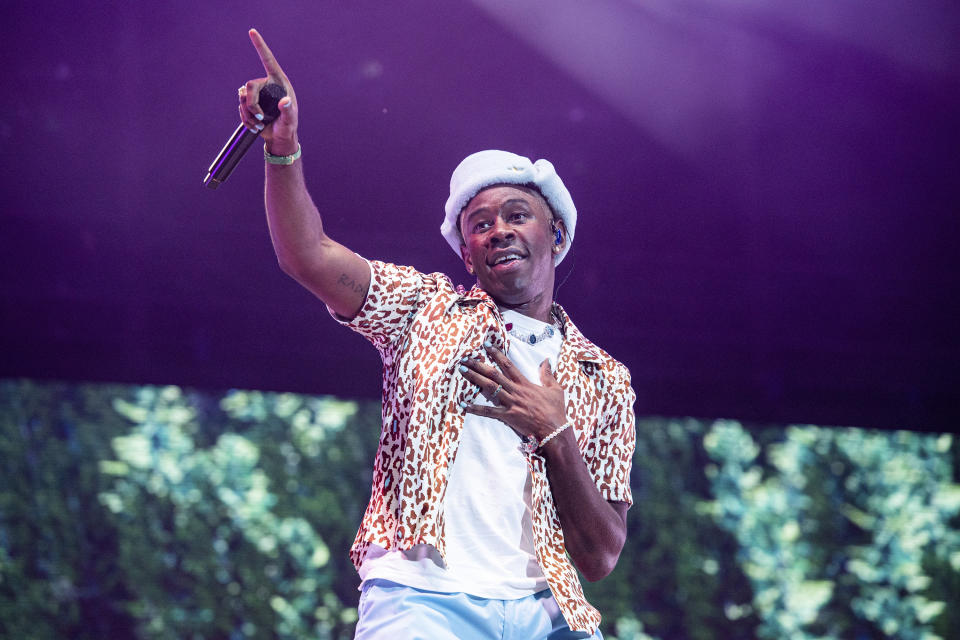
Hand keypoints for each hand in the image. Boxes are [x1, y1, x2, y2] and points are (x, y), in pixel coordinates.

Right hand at [238, 29, 298, 154]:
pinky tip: (254, 127)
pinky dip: (245, 119)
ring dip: (248, 114)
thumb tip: (285, 102)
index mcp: (279, 82)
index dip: (260, 46)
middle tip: (259, 118)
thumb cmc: (288, 127)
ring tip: (259, 124)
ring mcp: (258, 94)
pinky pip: (240, 107)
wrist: (279, 138)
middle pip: (249, 86)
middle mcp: (267, 84)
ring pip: (242, 97)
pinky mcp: (250, 103)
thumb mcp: (290, 121)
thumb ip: (288, 112)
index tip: (252, 32)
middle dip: (250, 104)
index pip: (267, 60)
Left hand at [459, 343, 566, 442]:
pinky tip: (464, 404)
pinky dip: (476, 408)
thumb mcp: (555, 389)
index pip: (508, 365)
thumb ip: (548, 374)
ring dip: (474, 378)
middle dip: (479, 364)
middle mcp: (515, 391)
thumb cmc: (555, 410)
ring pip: (489, 388)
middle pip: (494, 374)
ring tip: (462, 370)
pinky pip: (489, 411)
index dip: (497, 354)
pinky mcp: (507, 416)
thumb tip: (546, 361)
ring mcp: (510, 403)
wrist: (554, 430)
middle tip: (466, 357)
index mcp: (525, 383)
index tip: (487, 345)